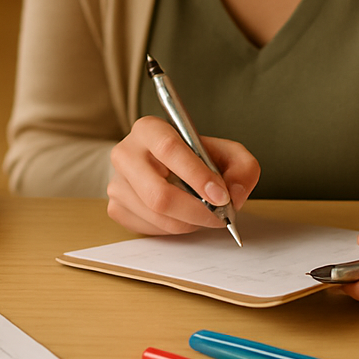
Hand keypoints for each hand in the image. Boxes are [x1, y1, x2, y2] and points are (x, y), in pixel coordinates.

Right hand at [107, 115, 259, 235]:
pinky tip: (182, 215)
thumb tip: (233, 194)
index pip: (169, 149)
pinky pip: (150, 229)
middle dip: (197, 211)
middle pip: (158, 194)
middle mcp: (125, 153)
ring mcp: (116, 182)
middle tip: (219, 216)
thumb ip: (242, 167)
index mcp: (148, 129)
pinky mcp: (116, 207)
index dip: (197, 176)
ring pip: (158, 216)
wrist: (166, 168)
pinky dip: (175, 228)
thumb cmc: (195, 158)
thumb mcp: (226, 152)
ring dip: (190, 222)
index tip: (221, 196)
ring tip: (202, 212)